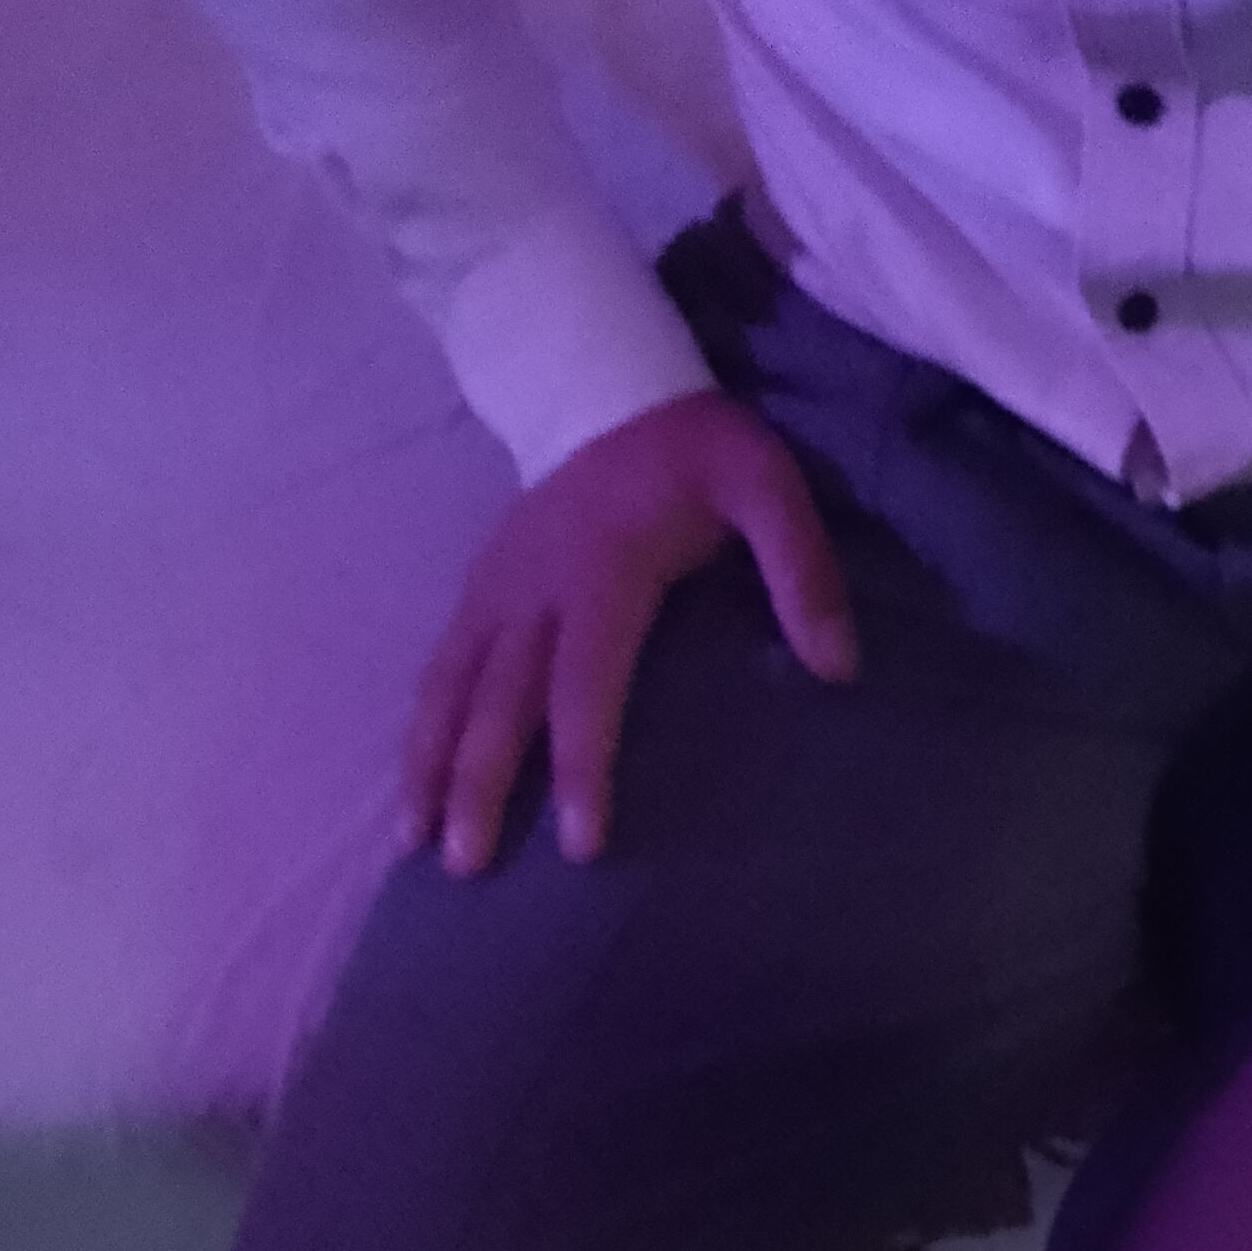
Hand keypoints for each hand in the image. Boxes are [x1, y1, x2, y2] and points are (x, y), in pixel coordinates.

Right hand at [400, 387, 860, 874]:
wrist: (609, 381)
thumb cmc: (696, 449)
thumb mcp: (767, 485)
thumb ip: (802, 570)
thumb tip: (839, 668)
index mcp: (600, 571)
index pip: (584, 685)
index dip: (582, 766)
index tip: (582, 844)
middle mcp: (531, 588)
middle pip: (497, 702)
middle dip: (479, 787)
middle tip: (468, 869)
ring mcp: (494, 588)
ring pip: (449, 689)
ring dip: (428, 767)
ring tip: (414, 845)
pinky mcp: (477, 588)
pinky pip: (440, 667)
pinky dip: (420, 727)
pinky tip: (413, 784)